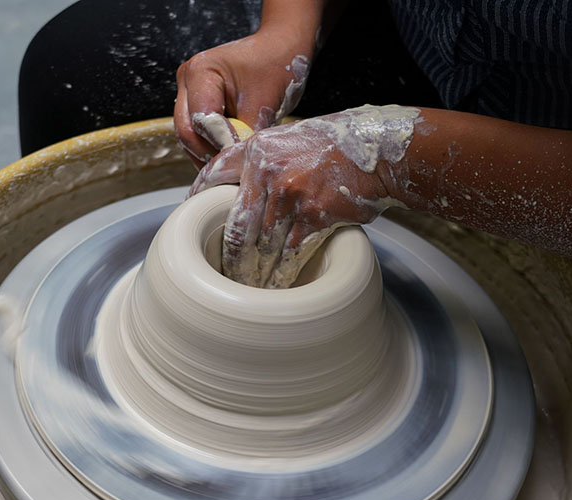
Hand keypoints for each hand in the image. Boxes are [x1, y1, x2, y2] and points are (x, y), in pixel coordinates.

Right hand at [174, 27, 313, 166]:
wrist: (277, 51)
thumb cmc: (274, 67)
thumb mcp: (264, 104)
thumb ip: (246, 136)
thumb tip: (239, 166)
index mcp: (200, 71)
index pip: (201, 121)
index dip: (220, 144)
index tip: (241, 159)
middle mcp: (186, 81)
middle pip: (186, 132)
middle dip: (209, 154)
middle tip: (234, 169)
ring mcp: (187, 92)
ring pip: (188, 137)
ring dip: (208, 154)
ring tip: (232, 166)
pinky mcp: (194, 104)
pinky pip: (196, 134)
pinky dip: (210, 148)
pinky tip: (228, 157)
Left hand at [190, 106, 421, 287]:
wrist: (379, 150)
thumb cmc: (336, 145)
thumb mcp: (289, 139)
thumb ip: (262, 161)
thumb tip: (236, 190)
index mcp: (257, 150)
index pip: (214, 175)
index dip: (198, 200)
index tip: (191, 220)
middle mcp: (268, 172)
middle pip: (236, 226)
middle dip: (230, 257)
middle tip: (224, 274)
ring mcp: (290, 196)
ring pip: (262, 246)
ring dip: (255, 272)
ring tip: (248, 288)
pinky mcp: (313, 217)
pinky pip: (290, 255)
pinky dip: (282, 274)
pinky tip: (276, 287)